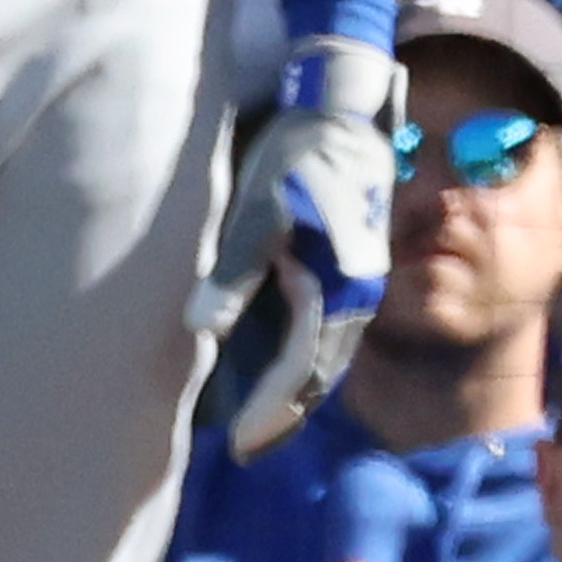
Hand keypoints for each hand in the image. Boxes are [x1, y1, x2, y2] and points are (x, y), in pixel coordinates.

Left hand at [192, 53, 406, 461]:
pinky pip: (326, 333)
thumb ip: (235, 271)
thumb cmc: (295, 158)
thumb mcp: (260, 210)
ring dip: (293, 392)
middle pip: (318, 374)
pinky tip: (278, 368)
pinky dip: (303, 362)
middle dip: (282, 414)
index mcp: (337, 288)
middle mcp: (354, 297)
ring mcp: (356, 286)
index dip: (270, 413)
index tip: (239, 448)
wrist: (341, 113)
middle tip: (244, 448)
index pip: (302, 371)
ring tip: (258, 422)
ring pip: (326, 356)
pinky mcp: (348, 272)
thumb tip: (205, 327)